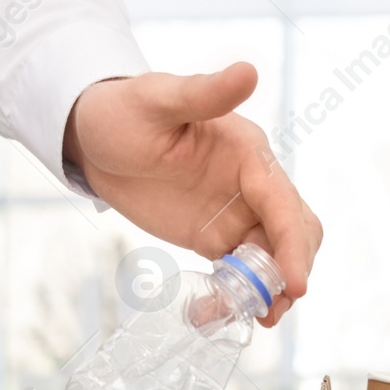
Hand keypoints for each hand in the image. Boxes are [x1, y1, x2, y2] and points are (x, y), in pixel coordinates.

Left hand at [64, 62, 322, 326]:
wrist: (93, 135)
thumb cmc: (123, 109)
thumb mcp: (159, 99)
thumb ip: (204, 92)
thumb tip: (250, 70)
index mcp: (248, 154)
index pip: (284, 204)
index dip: (293, 245)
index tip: (296, 283)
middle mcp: (252, 186)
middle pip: (295, 234)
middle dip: (292, 272)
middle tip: (270, 310)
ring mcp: (236, 214)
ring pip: (273, 259)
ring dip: (269, 291)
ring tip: (244, 319)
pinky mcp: (215, 237)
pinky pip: (239, 273)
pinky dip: (238, 296)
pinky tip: (214, 313)